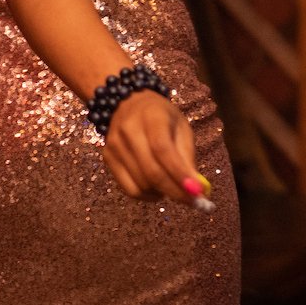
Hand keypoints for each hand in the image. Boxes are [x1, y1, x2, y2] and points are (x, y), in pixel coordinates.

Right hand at [102, 89, 205, 203]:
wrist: (128, 103)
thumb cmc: (162, 117)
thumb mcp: (181, 128)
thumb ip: (187, 158)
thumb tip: (198, 190)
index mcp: (151, 116)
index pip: (163, 150)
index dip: (179, 174)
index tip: (196, 193)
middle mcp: (128, 130)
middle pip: (150, 171)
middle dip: (174, 191)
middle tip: (191, 200)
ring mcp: (114, 145)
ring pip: (140, 184)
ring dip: (162, 193)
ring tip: (174, 188)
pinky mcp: (107, 159)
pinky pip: (128, 189)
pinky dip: (146, 195)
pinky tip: (157, 190)